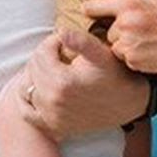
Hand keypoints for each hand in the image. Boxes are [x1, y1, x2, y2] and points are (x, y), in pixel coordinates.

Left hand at [21, 28, 148, 139]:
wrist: (129, 104)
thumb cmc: (116, 76)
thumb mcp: (102, 55)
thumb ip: (80, 41)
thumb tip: (60, 31)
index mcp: (62, 82)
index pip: (42, 53)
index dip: (51, 41)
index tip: (64, 40)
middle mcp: (52, 101)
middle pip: (33, 69)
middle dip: (44, 56)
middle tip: (60, 52)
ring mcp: (51, 116)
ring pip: (27, 87)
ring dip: (36, 74)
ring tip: (53, 68)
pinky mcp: (53, 126)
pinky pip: (27, 112)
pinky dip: (28, 99)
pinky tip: (40, 89)